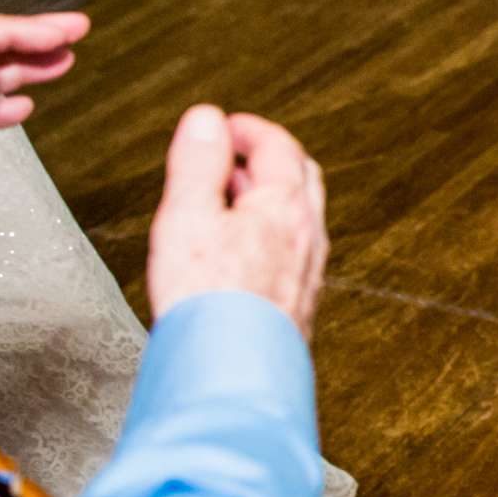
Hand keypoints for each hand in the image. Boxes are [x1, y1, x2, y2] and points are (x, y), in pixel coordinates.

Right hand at [147, 106, 330, 337]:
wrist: (233, 377)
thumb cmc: (210, 301)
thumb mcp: (189, 216)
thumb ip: (198, 164)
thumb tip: (207, 119)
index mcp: (286, 206)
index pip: (279, 147)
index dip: (250, 130)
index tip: (224, 127)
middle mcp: (307, 235)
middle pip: (299, 179)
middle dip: (266, 159)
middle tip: (230, 159)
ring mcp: (307, 271)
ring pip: (297, 218)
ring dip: (266, 199)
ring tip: (227, 203)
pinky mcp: (297, 304)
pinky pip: (291, 252)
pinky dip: (268, 234)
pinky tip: (238, 256)